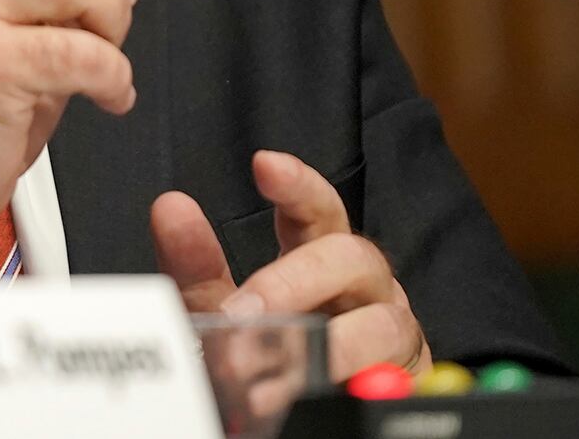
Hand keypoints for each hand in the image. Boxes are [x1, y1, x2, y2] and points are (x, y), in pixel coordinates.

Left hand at [152, 152, 430, 417]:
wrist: (306, 416)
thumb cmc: (277, 356)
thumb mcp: (229, 314)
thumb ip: (199, 269)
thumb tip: (170, 209)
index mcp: (322, 261)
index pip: (318, 209)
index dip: (298, 185)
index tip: (265, 165)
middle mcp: (365, 287)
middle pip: (350, 255)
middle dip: (295, 279)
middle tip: (244, 312)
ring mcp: (393, 334)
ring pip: (380, 322)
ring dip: (323, 348)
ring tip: (269, 377)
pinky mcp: (408, 383)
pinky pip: (390, 380)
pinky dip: (350, 388)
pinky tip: (311, 401)